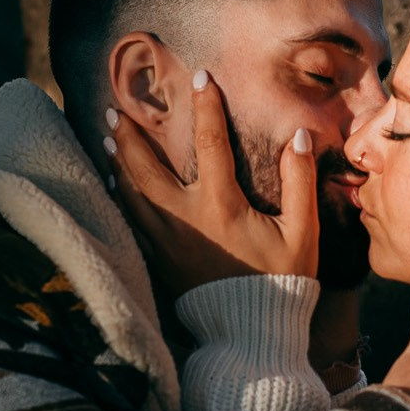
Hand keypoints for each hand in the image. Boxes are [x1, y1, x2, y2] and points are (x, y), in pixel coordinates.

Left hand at [106, 70, 319, 293]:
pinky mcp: (159, 262)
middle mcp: (185, 219)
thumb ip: (299, 182)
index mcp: (221, 205)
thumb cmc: (281, 283)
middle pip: (148, 167)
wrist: (249, 335)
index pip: (211, 143)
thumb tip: (298, 139)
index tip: (200, 75)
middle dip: (132, 136)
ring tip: (108, 139)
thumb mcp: (301, 233)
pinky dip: (120, 199)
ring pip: (132, 194)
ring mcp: (166, 242)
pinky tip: (114, 186)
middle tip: (117, 110)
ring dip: (119, 163)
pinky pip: (130, 223)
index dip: (206, 106)